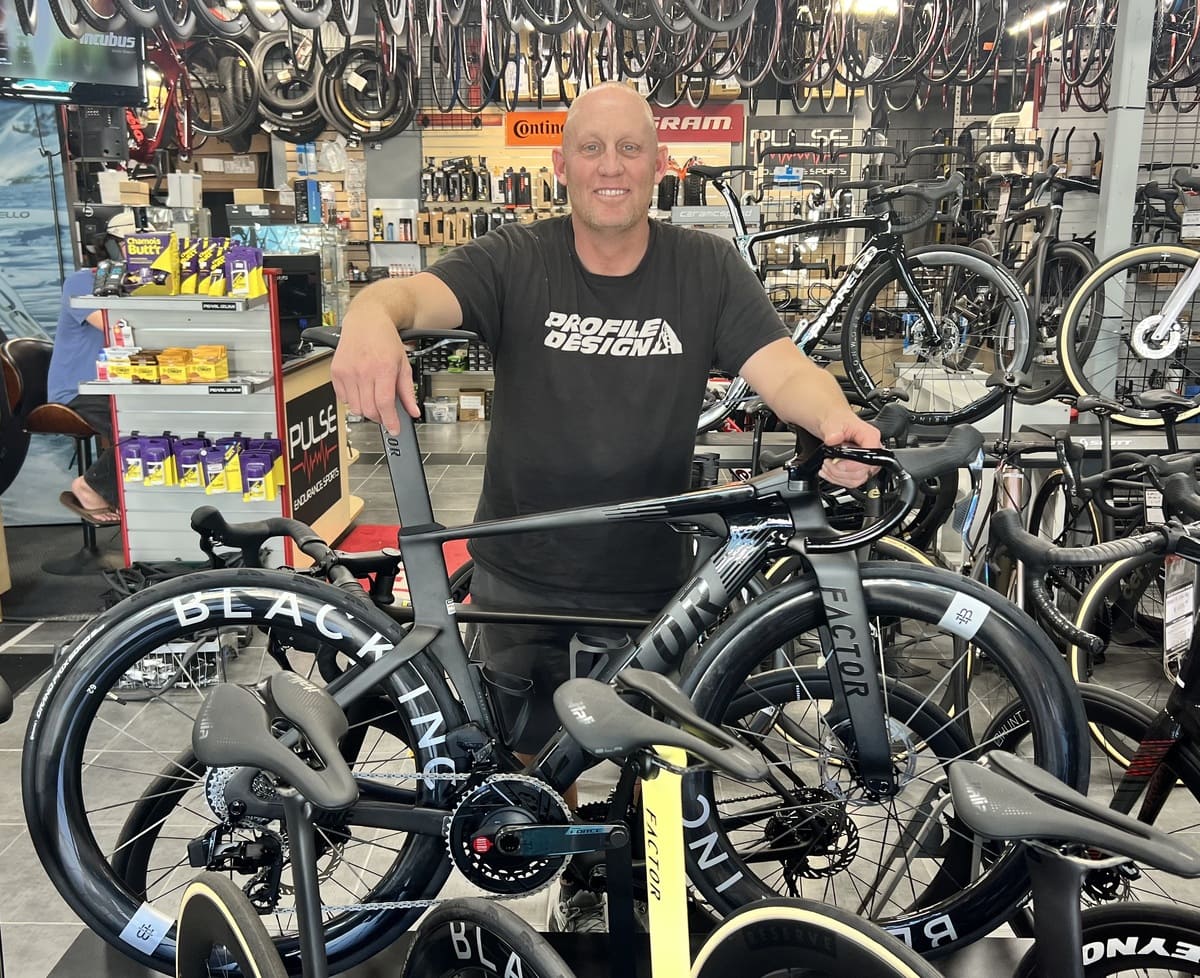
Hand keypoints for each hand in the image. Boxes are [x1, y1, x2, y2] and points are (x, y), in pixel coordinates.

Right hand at [331, 299, 417, 434]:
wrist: (366, 320)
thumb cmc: (385, 340)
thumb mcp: (404, 364)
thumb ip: (408, 391)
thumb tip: (413, 411)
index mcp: (383, 369)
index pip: (384, 404)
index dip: (390, 421)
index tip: (394, 429)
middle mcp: (363, 371)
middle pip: (369, 410)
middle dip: (379, 417)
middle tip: (386, 414)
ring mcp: (347, 372)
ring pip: (355, 408)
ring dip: (366, 410)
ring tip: (373, 399)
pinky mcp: (336, 372)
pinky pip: (343, 398)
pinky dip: (352, 400)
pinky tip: (361, 390)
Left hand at [819, 414, 881, 487]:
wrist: (832, 424)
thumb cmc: (836, 421)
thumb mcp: (832, 422)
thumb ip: (832, 431)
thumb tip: (833, 439)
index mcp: (870, 437)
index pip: (870, 457)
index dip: (853, 465)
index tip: (838, 464)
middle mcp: (872, 451)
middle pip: (863, 472)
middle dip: (840, 471)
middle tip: (827, 462)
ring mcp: (867, 462)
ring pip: (857, 480)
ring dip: (837, 477)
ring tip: (826, 466)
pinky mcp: (859, 470)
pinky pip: (851, 482)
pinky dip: (836, 479)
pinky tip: (828, 471)